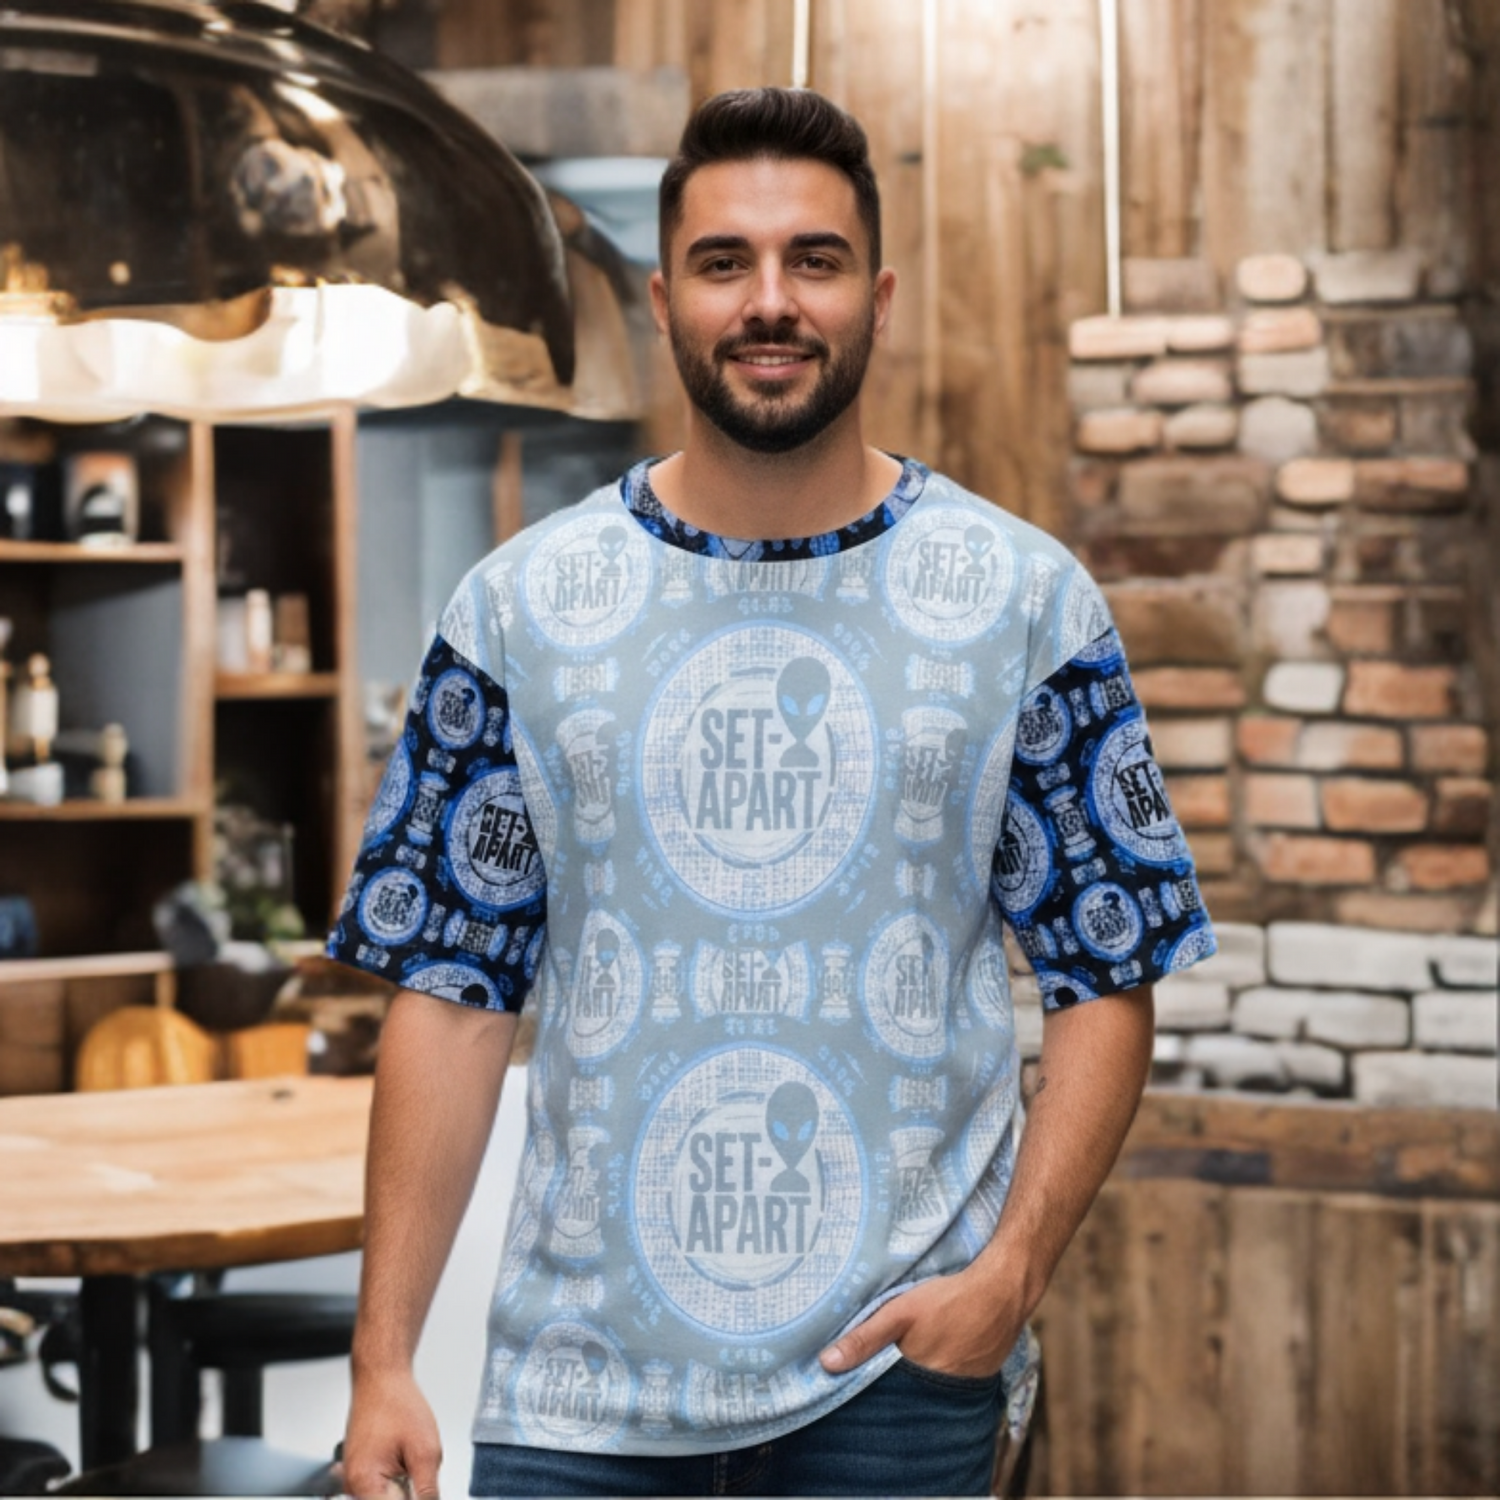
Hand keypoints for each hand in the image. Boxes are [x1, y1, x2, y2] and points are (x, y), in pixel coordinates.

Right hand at [341, 1367, 441, 1499]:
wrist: (381, 1378)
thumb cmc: (397, 1403)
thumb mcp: (425, 1451)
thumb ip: (428, 1491)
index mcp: (364, 1484)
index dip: (415, 1499)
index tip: (422, 1485)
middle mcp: (353, 1486)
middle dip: (411, 1491)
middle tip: (416, 1463)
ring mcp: (354, 1480)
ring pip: (388, 1497)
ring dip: (406, 1485)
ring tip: (409, 1455)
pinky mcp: (360, 1472)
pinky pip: (383, 1487)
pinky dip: (399, 1477)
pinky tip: (403, 1456)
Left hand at [818, 1267, 1023, 1379]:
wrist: (1004, 1290)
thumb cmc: (949, 1300)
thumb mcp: (900, 1313)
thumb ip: (865, 1338)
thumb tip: (826, 1364)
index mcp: (918, 1384)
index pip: (885, 1402)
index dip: (867, 1397)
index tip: (845, 1396)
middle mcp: (942, 1396)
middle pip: (906, 1399)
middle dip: (888, 1394)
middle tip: (866, 1385)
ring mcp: (963, 1389)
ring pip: (927, 1392)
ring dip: (913, 1385)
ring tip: (896, 1373)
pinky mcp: (978, 1377)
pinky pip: (949, 1385)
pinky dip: (936, 1377)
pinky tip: (930, 1360)